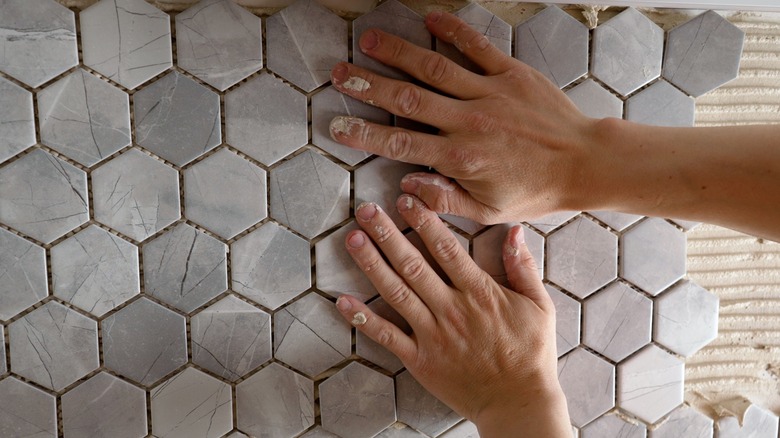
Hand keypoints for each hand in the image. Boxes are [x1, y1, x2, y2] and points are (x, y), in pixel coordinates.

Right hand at [329, 11, 598, 223]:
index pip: (401, 144)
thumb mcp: (489, 211)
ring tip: (369, 41)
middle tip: (339, 74)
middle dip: (369, 86)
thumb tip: (405, 188)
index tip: (337, 125)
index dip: (364, 134)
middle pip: (408, 100)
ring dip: (398, 53)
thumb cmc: (537, 191)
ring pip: (434, 68)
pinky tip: (429, 18)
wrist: (586, 163)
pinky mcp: (512, 74)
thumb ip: (445, 200)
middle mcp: (469, 122)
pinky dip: (453, 31)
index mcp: (461, 158)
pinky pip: (477, 47)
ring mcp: (490, 93)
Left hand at [334, 196, 570, 436]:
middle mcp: (452, 309)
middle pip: (414, 265)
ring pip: (396, 293)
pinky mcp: (420, 359)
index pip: (446, 249)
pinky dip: (364, 320)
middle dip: (388, 234)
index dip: (424, 222)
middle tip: (367, 210)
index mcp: (479, 293)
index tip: (406, 200)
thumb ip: (523, 267)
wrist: (519, 402)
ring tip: (353, 239)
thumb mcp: (539, 305)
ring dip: (372, 264)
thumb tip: (515, 230)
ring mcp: (433, 334)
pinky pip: (387, 336)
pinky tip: (343, 302)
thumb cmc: (531, 353)